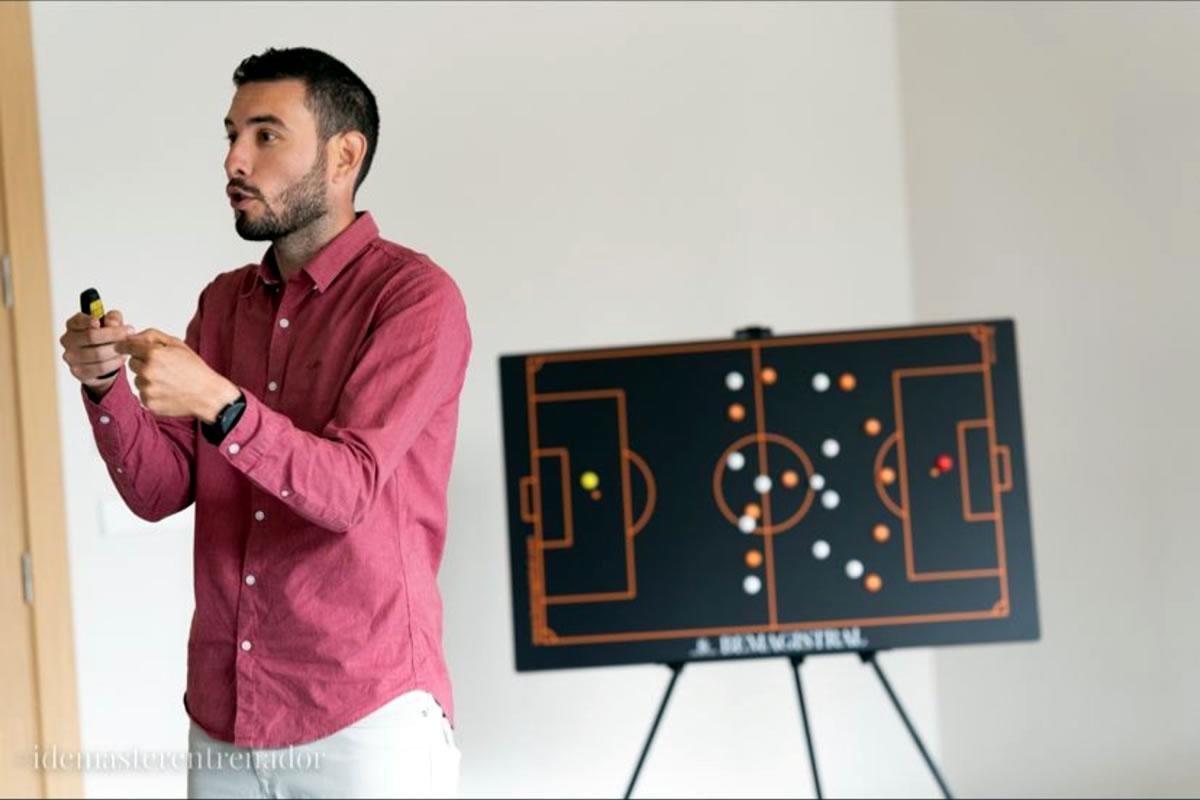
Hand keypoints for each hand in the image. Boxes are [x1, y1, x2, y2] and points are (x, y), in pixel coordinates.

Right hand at [60, 309, 134, 397]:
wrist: (104, 360)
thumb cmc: (106, 337)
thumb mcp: (112, 323)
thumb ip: (113, 318)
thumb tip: (112, 322)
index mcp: (73, 325)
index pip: (77, 321)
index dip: (87, 321)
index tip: (98, 321)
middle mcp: (67, 340)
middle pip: (91, 336)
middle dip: (113, 335)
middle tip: (128, 334)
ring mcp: (70, 357)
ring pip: (97, 354)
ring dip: (116, 351)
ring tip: (127, 348)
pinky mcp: (78, 371)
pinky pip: (100, 368)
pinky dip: (114, 363)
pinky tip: (120, 358)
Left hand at [114, 329, 240, 421]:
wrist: (208, 395)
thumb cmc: (195, 369)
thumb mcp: (178, 344)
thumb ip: (152, 335)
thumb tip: (132, 336)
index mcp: (154, 354)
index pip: (128, 346)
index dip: (127, 346)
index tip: (125, 347)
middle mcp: (148, 372)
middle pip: (132, 363)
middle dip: (142, 363)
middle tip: (162, 367)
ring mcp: (147, 389)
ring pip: (137, 380)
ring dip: (147, 379)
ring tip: (167, 381)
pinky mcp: (148, 403)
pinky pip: (142, 394)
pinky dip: (152, 393)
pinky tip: (167, 392)